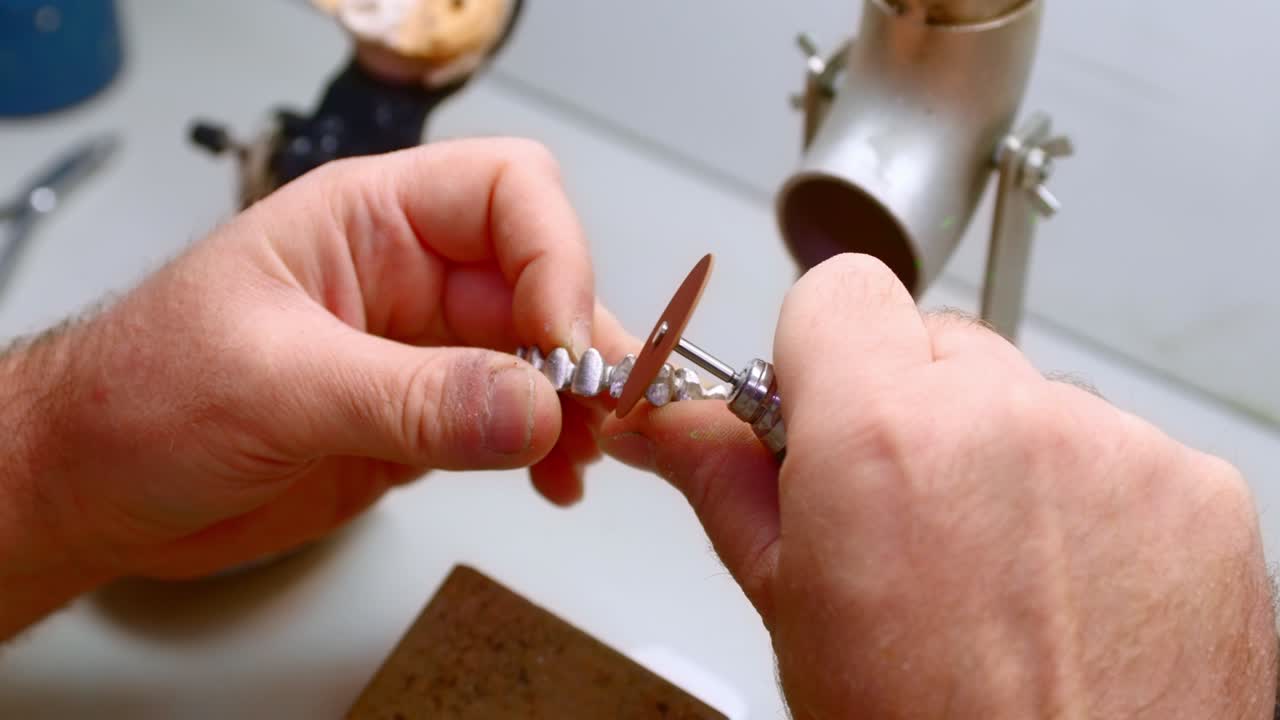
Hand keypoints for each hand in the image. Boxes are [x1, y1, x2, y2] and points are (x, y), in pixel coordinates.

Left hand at [0, 139, 605, 634]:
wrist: (90, 489)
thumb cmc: (137, 397)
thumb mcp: (274, 385)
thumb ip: (410, 397)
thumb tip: (532, 407)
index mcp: (368, 221)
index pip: (507, 194)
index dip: (554, 256)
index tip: (559, 342)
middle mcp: (408, 277)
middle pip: (541, 279)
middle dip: (580, 343)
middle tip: (598, 413)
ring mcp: (419, 352)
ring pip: (538, 357)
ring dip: (576, 404)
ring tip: (581, 456)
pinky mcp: (420, 421)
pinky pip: (512, 422)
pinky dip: (547, 449)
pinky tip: (552, 480)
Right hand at [601, 255, 1276, 717]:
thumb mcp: (794, 614)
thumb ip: (726, 485)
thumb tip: (666, 426)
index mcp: (883, 439)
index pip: (838, 291)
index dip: (819, 353)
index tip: (822, 409)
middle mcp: (1007, 419)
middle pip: (936, 344)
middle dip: (909, 413)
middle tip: (905, 519)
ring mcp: (1118, 449)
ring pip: (1026, 399)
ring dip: (1000, 459)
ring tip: (994, 573)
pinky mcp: (1200, 488)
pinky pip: (1117, 450)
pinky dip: (1088, 500)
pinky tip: (1065, 586)